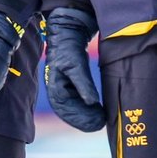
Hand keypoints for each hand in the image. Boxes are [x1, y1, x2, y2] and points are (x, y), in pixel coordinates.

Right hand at [43, 7, 105, 130]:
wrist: (67, 33)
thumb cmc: (68, 48)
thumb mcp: (76, 64)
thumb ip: (83, 84)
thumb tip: (92, 102)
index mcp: (55, 88)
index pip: (66, 110)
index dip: (80, 119)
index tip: (96, 123)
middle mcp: (58, 91)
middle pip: (70, 113)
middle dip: (85, 120)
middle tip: (101, 124)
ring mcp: (64, 89)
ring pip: (74, 109)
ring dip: (86, 116)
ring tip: (101, 120)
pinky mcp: (72, 85)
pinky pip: (78, 102)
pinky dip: (87, 109)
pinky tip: (97, 112)